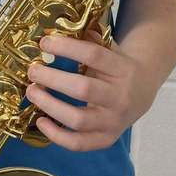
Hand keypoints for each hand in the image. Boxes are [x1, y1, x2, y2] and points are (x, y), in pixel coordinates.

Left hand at [25, 31, 158, 151]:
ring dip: (50, 106)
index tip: (44, 43)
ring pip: (78, 119)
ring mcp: (114, 121)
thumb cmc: (117, 65)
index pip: (93, 55)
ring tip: (32, 92)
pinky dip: (57, 136)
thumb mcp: (109, 48)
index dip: (66, 48)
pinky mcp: (106, 139)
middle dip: (52, 79)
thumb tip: (53, 31)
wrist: (143, 91)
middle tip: (33, 71)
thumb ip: (87, 39)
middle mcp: (120, 97)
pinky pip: (79, 143)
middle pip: (83, 89)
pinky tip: (41, 121)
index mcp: (122, 69)